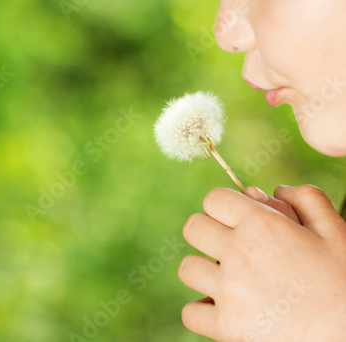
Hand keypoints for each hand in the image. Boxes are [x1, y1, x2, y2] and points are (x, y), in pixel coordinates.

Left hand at [179, 185, 345, 341]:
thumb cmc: (345, 282)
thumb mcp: (336, 232)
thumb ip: (307, 200)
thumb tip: (277, 189)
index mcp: (262, 226)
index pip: (213, 199)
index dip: (223, 206)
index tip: (235, 219)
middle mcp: (238, 254)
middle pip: (193, 228)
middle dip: (209, 233)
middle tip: (230, 248)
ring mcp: (228, 292)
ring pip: (187, 268)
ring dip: (205, 271)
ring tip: (229, 280)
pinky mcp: (225, 327)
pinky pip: (190, 312)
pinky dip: (203, 311)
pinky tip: (226, 309)